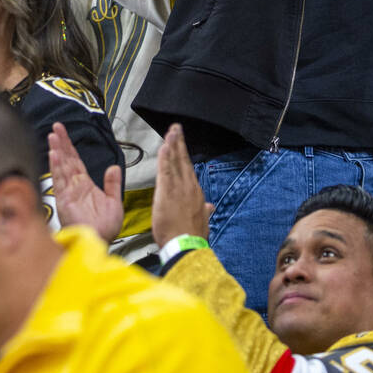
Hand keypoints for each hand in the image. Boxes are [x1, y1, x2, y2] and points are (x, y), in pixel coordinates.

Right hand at [48, 122, 123, 241]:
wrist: (101, 241)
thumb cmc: (105, 227)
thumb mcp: (114, 201)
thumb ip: (112, 183)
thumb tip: (113, 167)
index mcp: (85, 186)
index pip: (75, 161)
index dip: (70, 147)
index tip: (64, 133)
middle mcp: (75, 187)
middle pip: (66, 160)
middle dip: (61, 143)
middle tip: (56, 127)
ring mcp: (69, 193)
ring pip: (61, 167)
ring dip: (57, 151)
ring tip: (53, 136)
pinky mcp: (65, 201)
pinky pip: (60, 181)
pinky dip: (57, 168)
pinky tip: (54, 156)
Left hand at [151, 124, 211, 248]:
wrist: (185, 244)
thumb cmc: (191, 235)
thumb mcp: (201, 221)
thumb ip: (204, 210)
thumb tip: (209, 206)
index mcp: (195, 192)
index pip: (187, 169)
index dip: (183, 155)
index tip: (180, 143)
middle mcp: (188, 186)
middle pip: (182, 160)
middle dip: (179, 143)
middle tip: (176, 128)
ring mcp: (178, 187)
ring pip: (174, 162)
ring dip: (172, 145)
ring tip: (170, 132)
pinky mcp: (167, 191)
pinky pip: (165, 170)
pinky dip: (164, 158)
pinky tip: (163, 147)